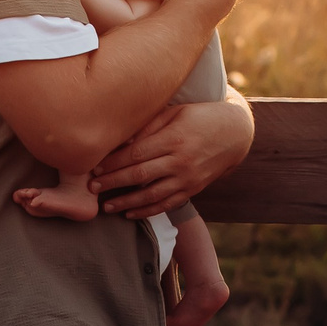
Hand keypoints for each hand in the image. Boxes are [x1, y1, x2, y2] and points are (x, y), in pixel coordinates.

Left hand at [93, 96, 253, 216]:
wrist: (234, 134)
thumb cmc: (199, 117)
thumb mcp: (175, 112)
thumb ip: (148, 126)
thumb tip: (121, 140)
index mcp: (174, 138)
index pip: (136, 154)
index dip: (114, 162)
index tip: (95, 168)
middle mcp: (180, 161)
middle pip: (140, 175)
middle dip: (113, 182)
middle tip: (92, 188)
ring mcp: (188, 178)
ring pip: (152, 195)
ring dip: (127, 202)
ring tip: (106, 207)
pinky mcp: (193, 189)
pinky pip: (167, 204)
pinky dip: (147, 211)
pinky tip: (129, 213)